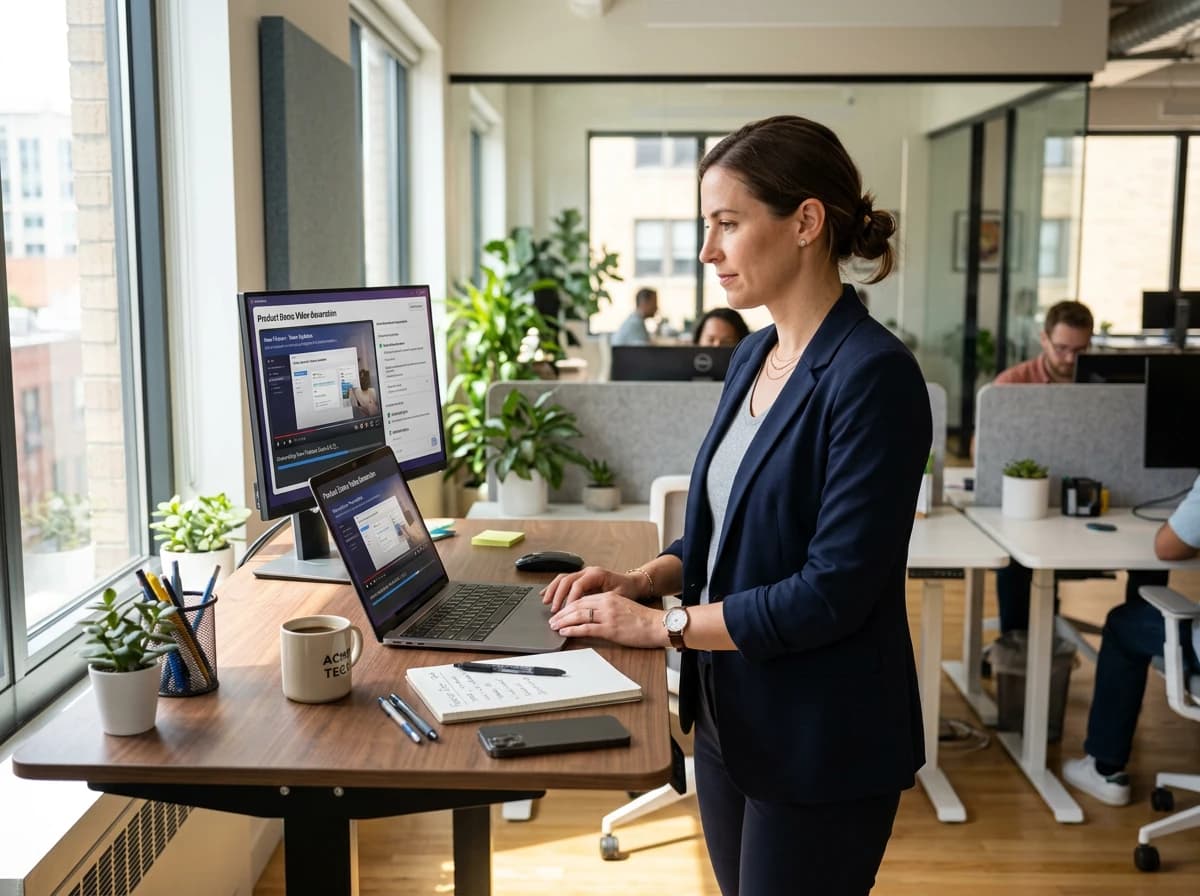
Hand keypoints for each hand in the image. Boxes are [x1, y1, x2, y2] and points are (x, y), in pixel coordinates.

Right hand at [541, 566, 642, 612]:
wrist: (633, 583)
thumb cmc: (627, 590)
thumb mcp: (617, 597)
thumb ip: (602, 602)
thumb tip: (589, 613)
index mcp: (597, 574)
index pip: (578, 585)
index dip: (570, 599)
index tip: (566, 611)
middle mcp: (588, 571)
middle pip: (567, 580)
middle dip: (558, 596)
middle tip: (554, 610)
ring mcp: (583, 573)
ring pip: (562, 578)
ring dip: (553, 590)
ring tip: (546, 602)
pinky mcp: (580, 578)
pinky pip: (563, 580)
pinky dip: (554, 587)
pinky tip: (546, 594)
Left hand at [548, 592, 666, 647]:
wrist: (657, 625)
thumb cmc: (643, 619)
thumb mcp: (623, 607)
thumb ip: (608, 608)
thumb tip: (592, 616)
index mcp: (609, 597)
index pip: (583, 598)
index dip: (569, 605)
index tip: (560, 611)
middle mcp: (606, 603)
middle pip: (577, 605)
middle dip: (562, 613)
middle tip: (552, 619)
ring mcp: (607, 616)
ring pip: (578, 615)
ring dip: (563, 621)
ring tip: (554, 626)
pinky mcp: (610, 629)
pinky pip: (586, 628)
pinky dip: (572, 629)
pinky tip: (565, 631)